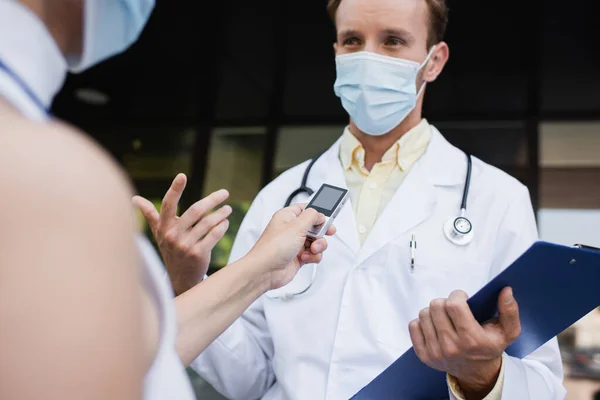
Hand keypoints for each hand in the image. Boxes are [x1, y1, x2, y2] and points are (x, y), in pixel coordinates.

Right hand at [133, 174, 231, 294]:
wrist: (180, 279)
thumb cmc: (170, 251)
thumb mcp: (159, 233)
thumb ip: (150, 214)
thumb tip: (134, 198)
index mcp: (163, 228)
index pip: (168, 204)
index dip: (175, 189)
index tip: (182, 175)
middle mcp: (172, 236)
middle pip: (195, 211)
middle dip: (213, 199)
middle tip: (225, 193)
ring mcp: (185, 246)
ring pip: (208, 222)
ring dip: (221, 213)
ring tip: (228, 209)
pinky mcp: (198, 254)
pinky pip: (214, 234)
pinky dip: (222, 226)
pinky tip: (225, 222)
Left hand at [248, 203, 335, 290]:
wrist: (265, 271)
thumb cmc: (273, 248)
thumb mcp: (297, 226)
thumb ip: (312, 216)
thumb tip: (321, 215)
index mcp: (287, 216)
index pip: (305, 208)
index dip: (317, 212)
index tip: (327, 217)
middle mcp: (291, 229)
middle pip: (315, 226)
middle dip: (321, 232)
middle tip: (326, 233)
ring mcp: (295, 243)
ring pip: (317, 241)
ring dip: (318, 246)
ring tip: (312, 249)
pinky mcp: (299, 257)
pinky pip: (314, 254)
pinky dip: (313, 256)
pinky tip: (305, 258)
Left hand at [409, 287, 520, 398]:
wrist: (477, 373)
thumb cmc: (489, 347)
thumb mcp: (508, 331)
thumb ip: (509, 310)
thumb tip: (506, 291)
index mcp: (471, 340)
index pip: (453, 305)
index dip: (457, 296)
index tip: (462, 298)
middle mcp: (451, 347)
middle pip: (436, 306)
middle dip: (445, 302)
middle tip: (453, 309)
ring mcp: (435, 352)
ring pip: (424, 314)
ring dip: (434, 312)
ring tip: (445, 318)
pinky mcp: (423, 355)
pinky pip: (414, 326)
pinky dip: (423, 322)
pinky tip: (435, 326)